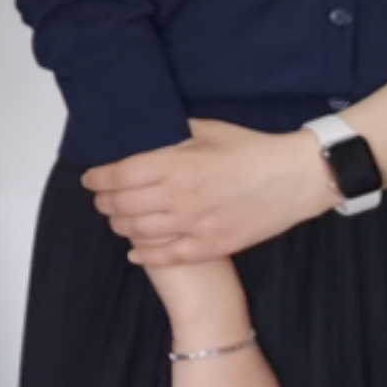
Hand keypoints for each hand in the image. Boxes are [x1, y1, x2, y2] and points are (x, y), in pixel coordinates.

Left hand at [84, 121, 336, 265]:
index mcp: (174, 165)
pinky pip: (168, 256)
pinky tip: (135, 251)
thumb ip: (169, 135)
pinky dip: (145, 255)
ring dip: (121, 226)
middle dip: (104, 203)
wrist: (296, 177)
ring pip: (139, 233)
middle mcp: (179, 197)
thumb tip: (142, 134)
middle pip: (122, 206)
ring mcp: (195, 225)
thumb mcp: (205, 130)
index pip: (118, 176)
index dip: (97, 179)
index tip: (90, 178)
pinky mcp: (212, 245)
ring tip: (117, 219)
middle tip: (101, 199)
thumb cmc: (251, 149)